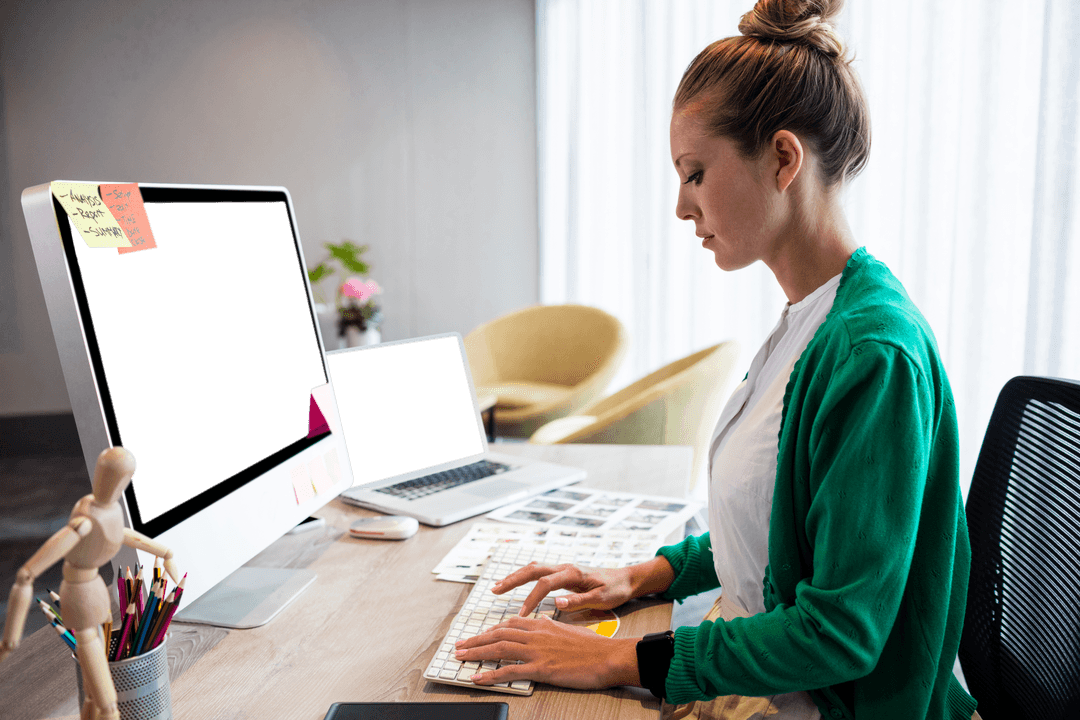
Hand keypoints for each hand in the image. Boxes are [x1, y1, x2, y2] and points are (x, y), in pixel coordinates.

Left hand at [453, 615, 639, 689]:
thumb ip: (550, 626)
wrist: (609, 656)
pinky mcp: (541, 669)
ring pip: (499, 648)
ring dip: (476, 653)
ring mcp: (537, 651)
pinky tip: (478, 678)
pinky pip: (509, 671)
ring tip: (460, 658)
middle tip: (459, 647)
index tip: (477, 636)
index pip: (509, 624)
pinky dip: (490, 674)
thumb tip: (540, 622)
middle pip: (498, 633)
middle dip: (475, 640)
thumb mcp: (568, 629)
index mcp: (542, 624)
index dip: (490, 630)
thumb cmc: (593, 647)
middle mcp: (536, 634)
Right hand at [493, 562, 636, 616]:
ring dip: (515, 576)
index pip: (545, 584)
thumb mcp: (602, 598)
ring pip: (533, 569)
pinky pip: (539, 573)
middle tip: (495, 590)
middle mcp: (565, 567)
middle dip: (512, 579)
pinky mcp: (563, 574)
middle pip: (533, 570)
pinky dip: (524, 578)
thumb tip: (555, 603)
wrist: (627, 579)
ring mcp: (563, 569)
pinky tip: (514, 584)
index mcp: (573, 573)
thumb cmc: (616, 589)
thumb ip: (579, 601)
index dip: (531, 599)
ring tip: (497, 587)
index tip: (521, 615)